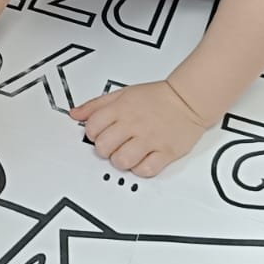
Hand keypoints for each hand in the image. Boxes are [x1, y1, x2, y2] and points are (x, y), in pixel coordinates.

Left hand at [71, 79, 208, 177]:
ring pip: (122, 160)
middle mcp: (133, 124)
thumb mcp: (122, 93)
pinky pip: (146, 169)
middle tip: (112, 146)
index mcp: (121, 108)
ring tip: (126, 154)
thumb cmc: (156, 98)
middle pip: (104, 147)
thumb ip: (96, 105)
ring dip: (120, 161)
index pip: (92, 127)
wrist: (187, 100)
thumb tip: (75, 114)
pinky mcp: (165, 152)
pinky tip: (142, 160)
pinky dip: (141, 169)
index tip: (99, 134)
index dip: (92, 134)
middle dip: (105, 149)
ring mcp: (149, 139)